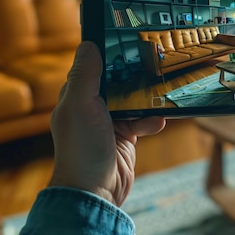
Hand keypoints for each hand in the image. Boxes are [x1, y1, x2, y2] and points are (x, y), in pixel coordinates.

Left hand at [49, 41, 165, 205]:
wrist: (96, 192)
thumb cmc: (82, 150)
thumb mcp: (80, 106)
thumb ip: (86, 76)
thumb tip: (89, 44)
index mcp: (75, 97)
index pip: (92, 67)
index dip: (108, 55)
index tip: (127, 41)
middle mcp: (91, 107)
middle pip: (117, 82)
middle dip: (134, 77)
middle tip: (153, 65)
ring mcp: (109, 123)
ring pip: (134, 101)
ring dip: (147, 101)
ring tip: (159, 98)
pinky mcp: (125, 137)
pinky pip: (143, 121)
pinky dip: (152, 121)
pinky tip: (158, 123)